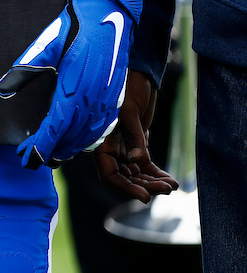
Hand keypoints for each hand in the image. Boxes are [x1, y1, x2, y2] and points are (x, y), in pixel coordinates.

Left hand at [0, 0, 143, 167]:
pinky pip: (102, 126)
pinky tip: (77, 143)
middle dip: (52, 150)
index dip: (43, 144)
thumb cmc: (73, 28)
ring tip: (51, 154)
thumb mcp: (44, 46)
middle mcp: (94, 96)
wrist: (108, 13)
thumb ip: (24, 70)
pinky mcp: (115, 96)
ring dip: (69, 147)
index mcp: (75, 84)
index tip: (28, 156)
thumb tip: (2, 89)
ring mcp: (108, 97)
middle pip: (72, 135)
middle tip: (32, 158)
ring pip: (89, 134)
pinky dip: (88, 139)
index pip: (57, 125)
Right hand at [93, 70, 177, 201]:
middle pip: (125, 178)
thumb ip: (133, 136)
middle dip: (144, 185)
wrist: (139, 76)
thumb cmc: (127, 89)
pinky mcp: (138, 144)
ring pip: (137, 174)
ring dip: (153, 182)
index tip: (144, 196)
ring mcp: (124, 148)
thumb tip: (137, 160)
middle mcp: (111, 149)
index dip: (125, 187)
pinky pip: (146, 164)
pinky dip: (157, 173)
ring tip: (172, 186)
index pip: (109, 174)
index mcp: (101, 142)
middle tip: (165, 189)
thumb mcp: (129, 111)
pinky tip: (170, 180)